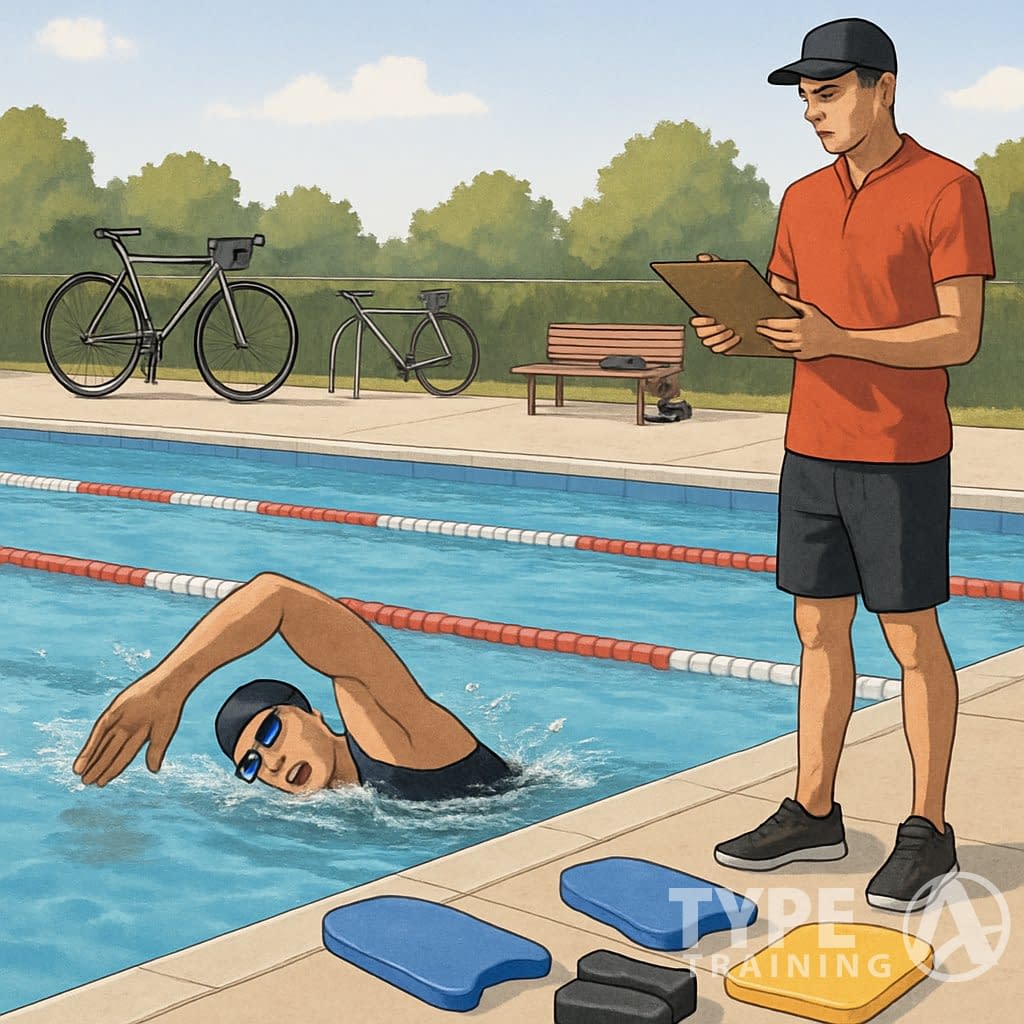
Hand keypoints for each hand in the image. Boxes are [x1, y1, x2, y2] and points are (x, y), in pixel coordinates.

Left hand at [73, 671, 185, 785]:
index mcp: (139, 735)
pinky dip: (90, 748)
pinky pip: (98, 732)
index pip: (122, 757)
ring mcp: (118, 721)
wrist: (167, 687)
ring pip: (101, 745)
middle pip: (108, 752)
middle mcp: (126, 729)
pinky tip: (82, 761)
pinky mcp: (112, 712)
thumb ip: (156, 752)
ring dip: (90, 760)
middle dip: (98, 767)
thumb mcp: (163, 734)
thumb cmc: (169, 709)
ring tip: (80, 775)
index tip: (101, 783)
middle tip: (86, 782)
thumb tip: (153, 771)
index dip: (112, 770)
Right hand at [689, 253, 741, 353]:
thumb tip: (702, 257)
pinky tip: (738, 336)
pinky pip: (722, 350)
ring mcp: (718, 338)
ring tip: (731, 330)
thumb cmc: (740, 292)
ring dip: (719, 339)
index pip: (696, 322)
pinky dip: (728, 345)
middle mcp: (709, 329)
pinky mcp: (728, 345)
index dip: (700, 322)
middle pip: (702, 335)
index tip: (709, 317)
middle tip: (723, 324)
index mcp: (706, 315)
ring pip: (710, 344)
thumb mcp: (730, 277)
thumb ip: (715, 266)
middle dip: (711, 331)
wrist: (759, 307)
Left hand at [756, 294, 844, 359]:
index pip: (776, 325)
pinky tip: (778, 345)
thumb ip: (795, 303)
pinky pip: (789, 353)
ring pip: (780, 346)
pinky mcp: (802, 356)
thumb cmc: (823, 323)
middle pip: (775, 336)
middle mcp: (798, 338)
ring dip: (772, 342)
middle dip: (765, 333)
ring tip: (767, 337)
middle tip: (758, 330)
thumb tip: (781, 296)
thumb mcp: (811, 310)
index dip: (765, 324)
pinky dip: (783, 349)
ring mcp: (800, 348)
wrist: (836, 340)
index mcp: (799, 325)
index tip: (759, 323)